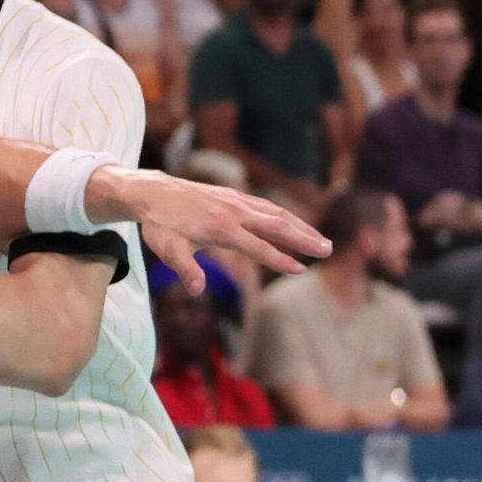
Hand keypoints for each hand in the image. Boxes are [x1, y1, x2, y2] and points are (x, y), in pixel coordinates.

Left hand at [104, 167, 327, 285]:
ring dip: (302, 226)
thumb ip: (185, 269)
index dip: (280, 260)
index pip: (258, 246)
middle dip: (304, 238)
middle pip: (278, 225)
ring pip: (277, 213)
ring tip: (323, 240)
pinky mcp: (236, 196)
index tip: (301, 270)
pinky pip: (268, 206)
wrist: (153, 191)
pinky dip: (287, 216)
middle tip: (328, 250)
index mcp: (221, 228)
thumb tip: (196, 290)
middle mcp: (235, 212)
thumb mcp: (167, 250)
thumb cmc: (160, 225)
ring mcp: (238, 201)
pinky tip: (297, 224)